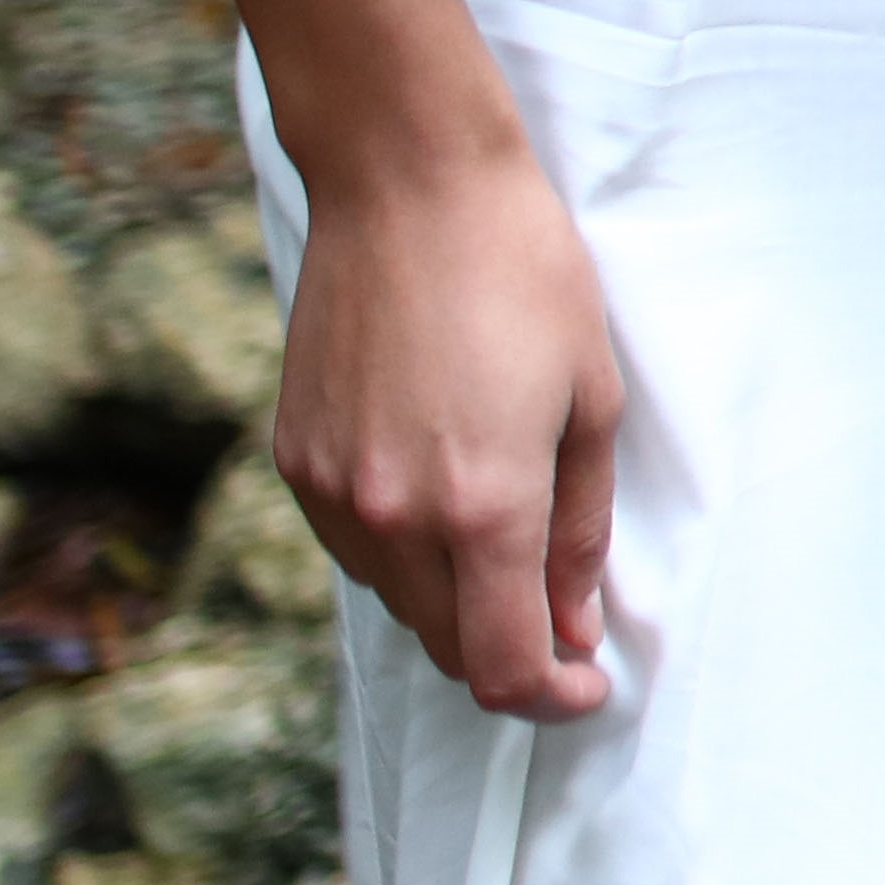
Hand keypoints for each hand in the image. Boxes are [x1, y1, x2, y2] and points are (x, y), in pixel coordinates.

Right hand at [278, 136, 628, 720]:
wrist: (408, 186)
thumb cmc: (525, 276)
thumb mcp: (591, 403)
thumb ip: (578, 532)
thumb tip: (576, 626)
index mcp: (481, 508)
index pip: (506, 665)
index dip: (553, 698)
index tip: (587, 686)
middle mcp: (392, 515)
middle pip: (449, 647)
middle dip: (511, 657)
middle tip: (563, 631)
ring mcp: (330, 491)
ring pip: (397, 603)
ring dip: (454, 608)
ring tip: (508, 558)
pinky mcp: (293, 460)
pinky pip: (354, 550)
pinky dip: (403, 556)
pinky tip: (444, 509)